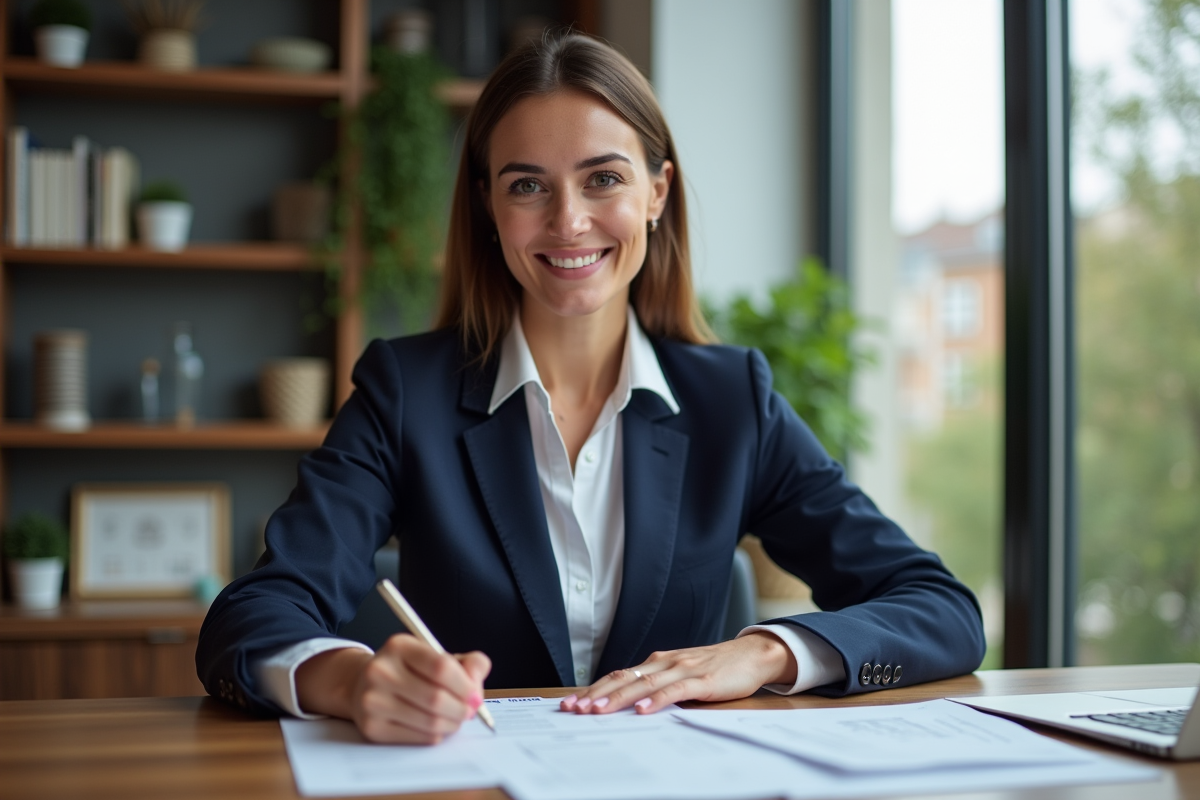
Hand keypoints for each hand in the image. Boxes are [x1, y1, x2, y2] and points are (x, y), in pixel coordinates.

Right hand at [295, 635, 490, 743]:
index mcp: (399, 646)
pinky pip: (419, 738)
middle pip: (436, 698)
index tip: (476, 696)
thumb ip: (468, 663)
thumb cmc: (410, 671)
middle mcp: (380, 670)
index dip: (465, 685)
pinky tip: (435, 727)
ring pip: (429, 722)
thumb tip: (476, 681)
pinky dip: (436, 735)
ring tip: (454, 719)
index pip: (441, 667)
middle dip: (462, 709)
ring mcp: (372, 700)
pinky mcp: (372, 727)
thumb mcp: (436, 656)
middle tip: (469, 712)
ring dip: (452, 724)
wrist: (365, 685)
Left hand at [559, 631, 796, 714]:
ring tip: (597, 711)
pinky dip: (656, 700)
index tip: (571, 703)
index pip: (618, 675)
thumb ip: (659, 686)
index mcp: (657, 663)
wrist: (752, 655)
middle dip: (596, 695)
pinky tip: (642, 710)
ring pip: (643, 684)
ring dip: (617, 698)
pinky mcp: (701, 680)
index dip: (594, 689)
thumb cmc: (716, 668)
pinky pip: (674, 690)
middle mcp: (665, 663)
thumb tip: (629, 705)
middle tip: (573, 709)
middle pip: (623, 678)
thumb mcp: (682, 675)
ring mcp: (683, 669)